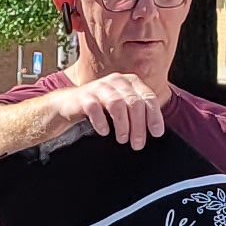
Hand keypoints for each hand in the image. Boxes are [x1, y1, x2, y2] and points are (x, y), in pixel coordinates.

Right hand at [54, 72, 170, 148]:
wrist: (69, 105)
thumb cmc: (101, 109)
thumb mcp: (124, 107)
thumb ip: (139, 114)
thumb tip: (156, 132)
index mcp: (130, 82)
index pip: (148, 97)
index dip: (154, 116)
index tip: (156, 133)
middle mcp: (116, 81)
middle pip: (134, 102)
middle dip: (138, 126)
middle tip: (138, 144)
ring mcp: (99, 87)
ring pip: (117, 104)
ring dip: (122, 125)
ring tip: (122, 140)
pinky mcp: (83, 96)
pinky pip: (94, 108)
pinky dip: (101, 122)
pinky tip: (104, 132)